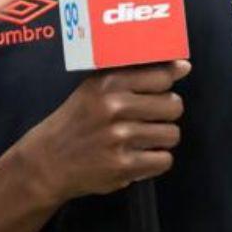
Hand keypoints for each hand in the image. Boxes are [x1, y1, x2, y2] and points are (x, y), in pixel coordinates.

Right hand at [18, 60, 189, 205]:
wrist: (48, 160)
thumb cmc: (77, 120)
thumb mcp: (95, 87)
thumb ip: (134, 75)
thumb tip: (183, 66)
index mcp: (109, 83)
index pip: (162, 76)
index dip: (166, 84)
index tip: (163, 90)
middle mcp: (114, 107)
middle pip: (173, 106)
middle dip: (166, 113)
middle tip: (149, 118)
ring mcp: (119, 137)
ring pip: (171, 134)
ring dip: (161, 138)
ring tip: (142, 138)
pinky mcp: (123, 166)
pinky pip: (164, 160)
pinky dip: (155, 160)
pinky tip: (139, 156)